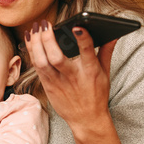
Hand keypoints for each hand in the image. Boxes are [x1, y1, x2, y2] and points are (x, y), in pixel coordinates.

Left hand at [24, 20, 115, 136]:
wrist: (86, 119)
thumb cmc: (96, 95)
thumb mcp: (105, 73)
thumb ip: (106, 51)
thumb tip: (113, 34)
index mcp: (90, 71)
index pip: (87, 52)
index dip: (82, 38)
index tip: (77, 27)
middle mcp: (73, 76)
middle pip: (56, 57)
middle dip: (48, 38)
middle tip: (45, 24)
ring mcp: (58, 82)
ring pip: (42, 62)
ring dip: (35, 43)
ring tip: (35, 28)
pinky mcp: (48, 86)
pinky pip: (37, 66)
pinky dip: (32, 51)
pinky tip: (30, 39)